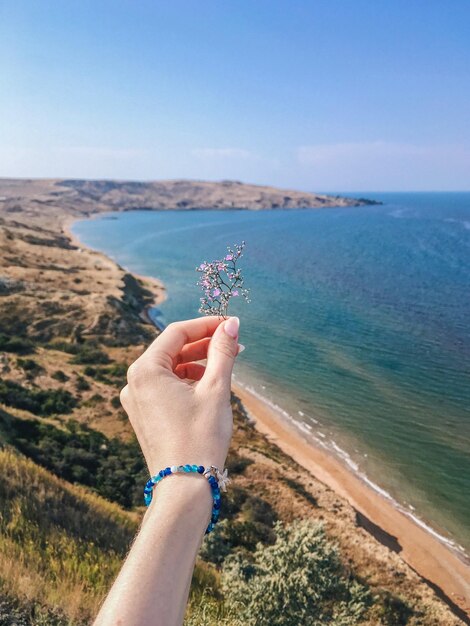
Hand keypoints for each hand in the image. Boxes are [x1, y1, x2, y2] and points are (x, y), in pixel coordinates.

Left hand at [120, 316, 240, 475]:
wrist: (185, 488)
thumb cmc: (200, 438)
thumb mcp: (216, 389)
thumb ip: (222, 351)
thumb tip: (232, 324)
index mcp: (145, 370)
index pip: (177, 332)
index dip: (207, 324)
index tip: (231, 324)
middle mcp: (134, 382)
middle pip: (172, 350)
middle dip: (205, 345)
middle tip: (235, 345)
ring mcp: (137, 400)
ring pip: (171, 368)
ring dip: (198, 362)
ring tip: (227, 364)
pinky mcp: (144, 414)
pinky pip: (166, 386)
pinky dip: (188, 381)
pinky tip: (210, 385)